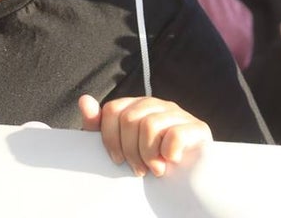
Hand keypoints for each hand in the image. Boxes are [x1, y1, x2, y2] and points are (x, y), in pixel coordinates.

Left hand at [78, 94, 210, 176]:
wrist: (187, 179)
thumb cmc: (149, 160)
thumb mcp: (119, 145)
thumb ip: (99, 125)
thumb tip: (84, 100)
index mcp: (136, 106)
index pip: (112, 110)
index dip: (110, 138)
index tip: (117, 159)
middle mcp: (156, 105)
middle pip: (130, 119)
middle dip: (130, 150)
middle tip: (138, 168)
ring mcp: (177, 113)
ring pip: (150, 125)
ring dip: (149, 155)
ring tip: (154, 168)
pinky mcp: (196, 128)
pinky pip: (175, 135)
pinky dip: (168, 153)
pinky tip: (170, 161)